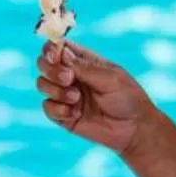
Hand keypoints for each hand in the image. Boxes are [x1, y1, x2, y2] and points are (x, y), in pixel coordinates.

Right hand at [36, 41, 157, 155]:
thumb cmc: (127, 97)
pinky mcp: (63, 115)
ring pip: (42, 84)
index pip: (58, 47)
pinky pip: (47, 108)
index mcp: (83, 61)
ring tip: (76, 98)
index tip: (55, 56)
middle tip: (68, 78)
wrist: (133, 129)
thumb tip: (61, 52)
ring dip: (56, 90)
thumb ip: (84, 67)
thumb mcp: (110, 78)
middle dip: (51, 70)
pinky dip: (58, 110)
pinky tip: (76, 114)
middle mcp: (71, 75)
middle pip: (44, 64)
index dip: (51, 49)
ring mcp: (65, 95)